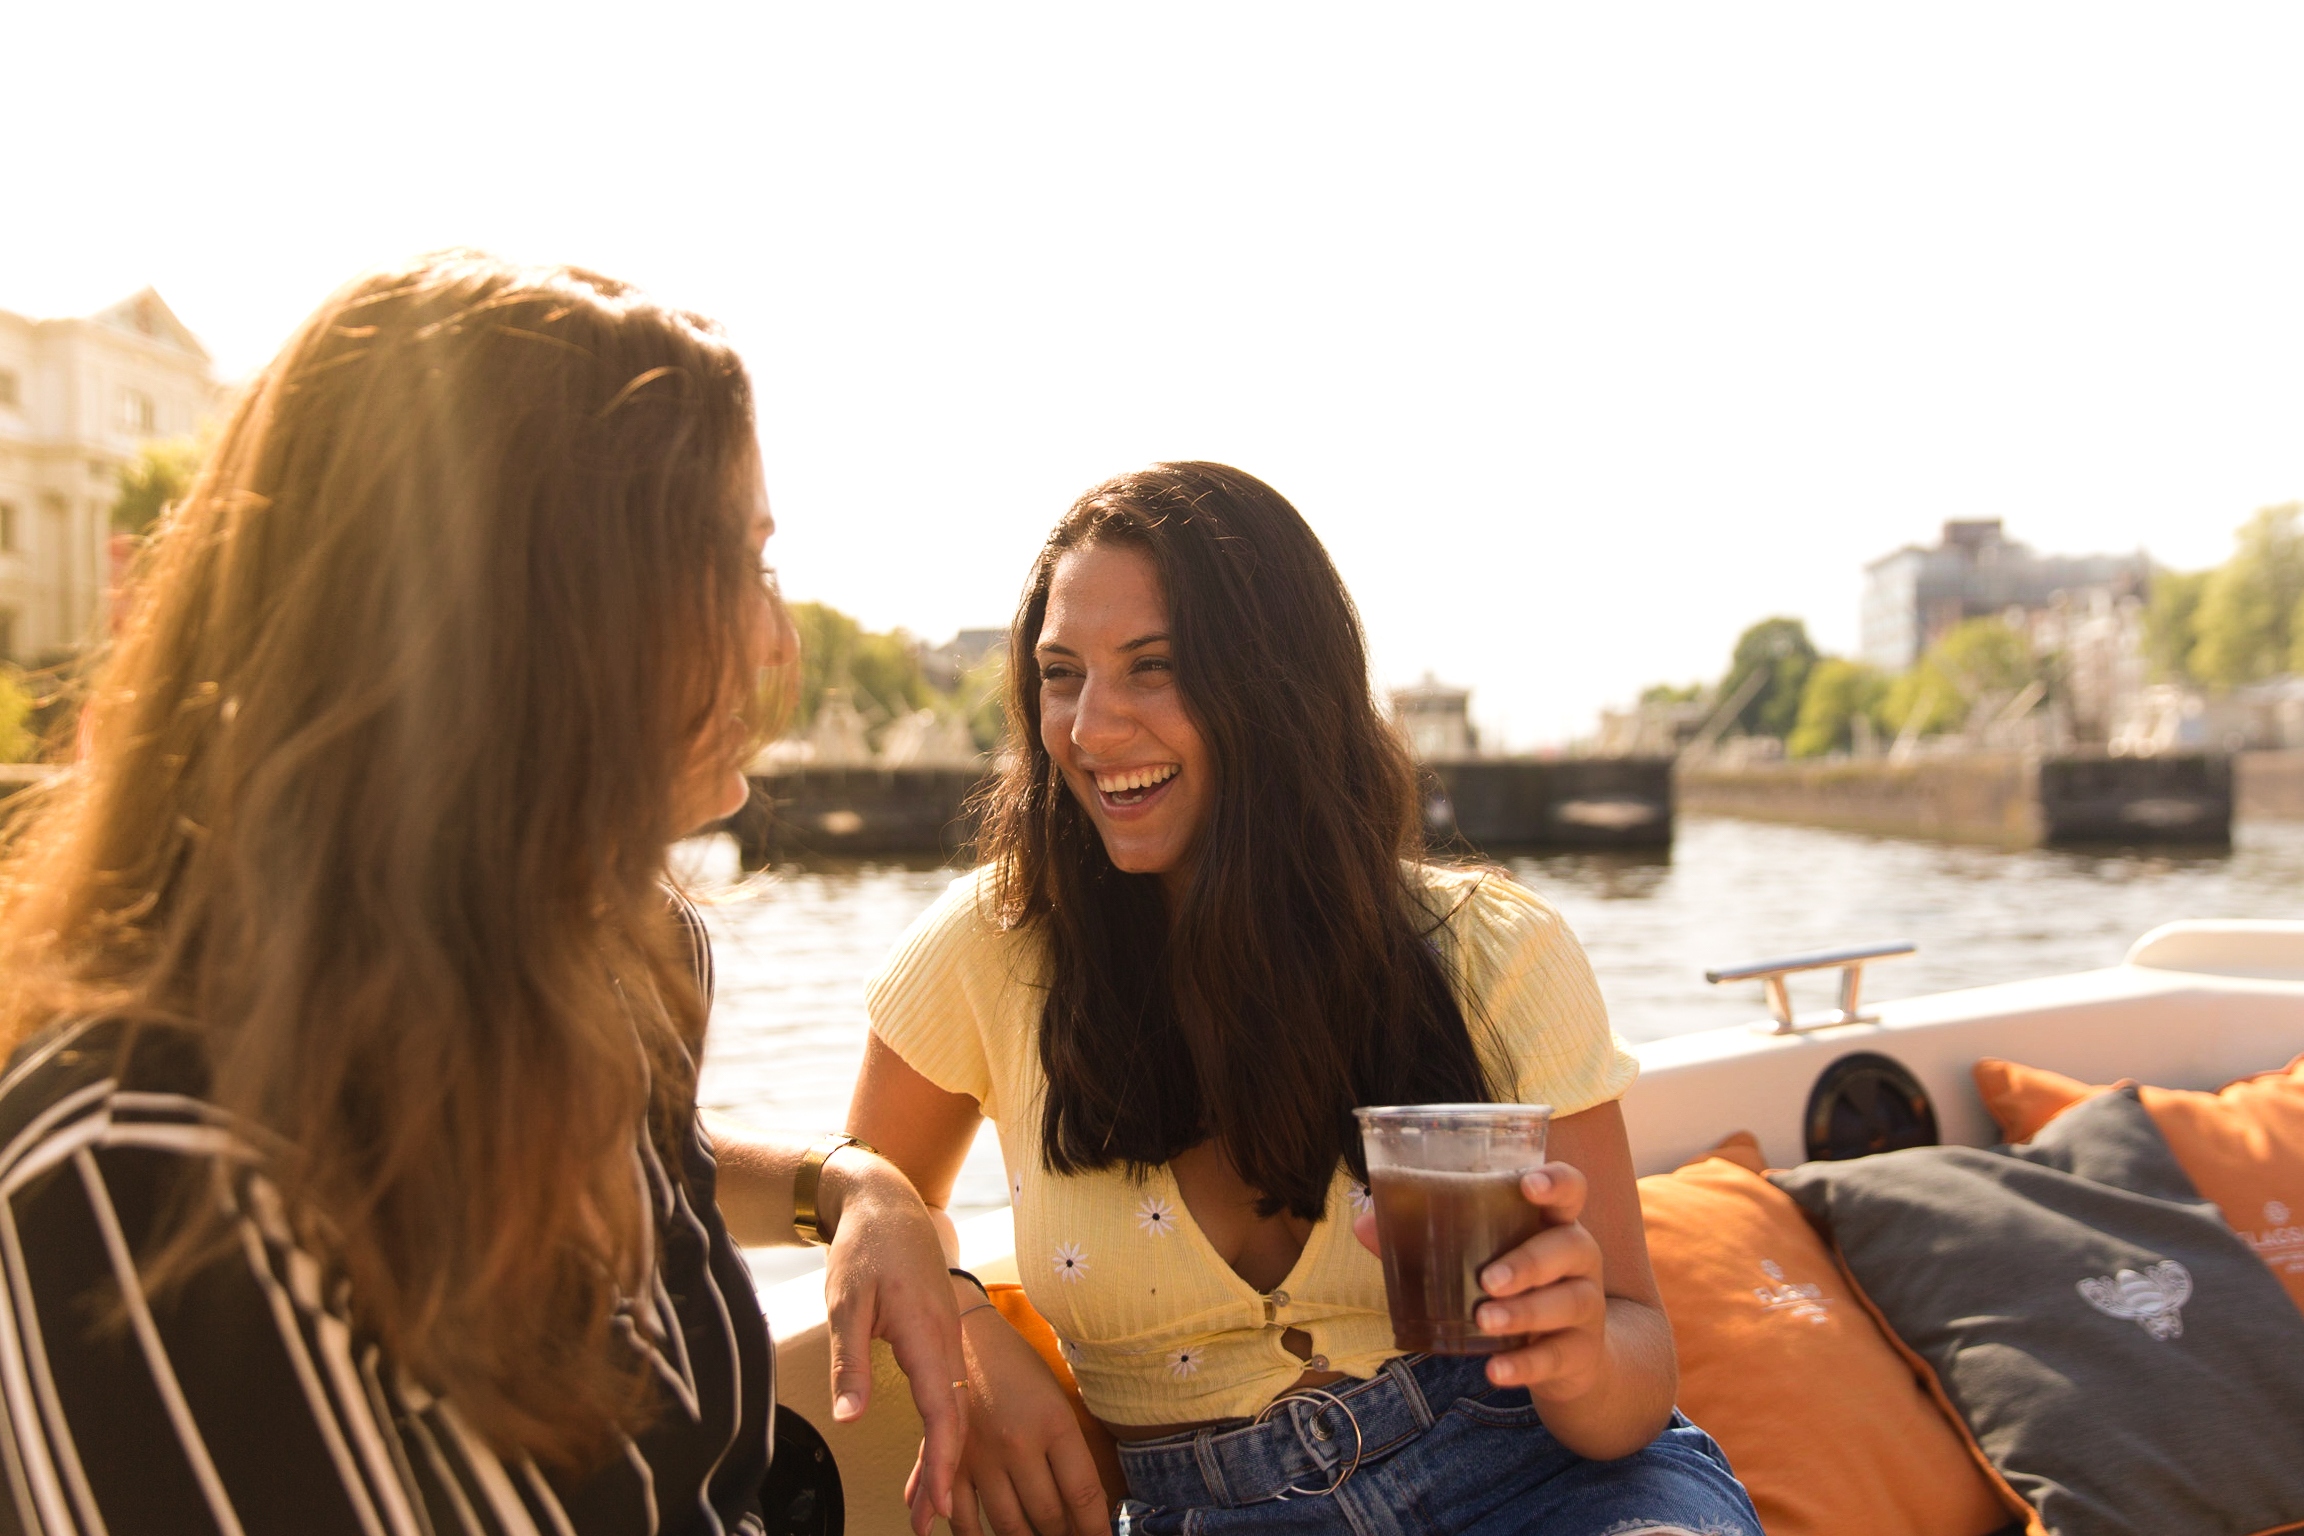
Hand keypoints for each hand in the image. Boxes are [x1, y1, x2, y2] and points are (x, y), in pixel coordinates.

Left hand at [821, 1156, 968, 1535]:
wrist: (888, 1203)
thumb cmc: (866, 1247)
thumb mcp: (845, 1303)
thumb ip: (849, 1363)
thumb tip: (849, 1418)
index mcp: (926, 1332)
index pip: (942, 1408)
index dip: (943, 1459)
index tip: (939, 1501)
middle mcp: (946, 1339)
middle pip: (954, 1417)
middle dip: (945, 1472)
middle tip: (929, 1518)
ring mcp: (947, 1338)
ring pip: (953, 1406)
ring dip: (945, 1455)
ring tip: (928, 1501)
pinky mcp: (939, 1337)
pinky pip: (948, 1390)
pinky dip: (942, 1428)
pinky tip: (933, 1452)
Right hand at [918, 1292, 1108, 1535]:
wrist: (968, 1335)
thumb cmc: (1021, 1368)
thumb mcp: (1058, 1400)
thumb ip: (1072, 1453)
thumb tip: (1087, 1507)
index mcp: (1054, 1422)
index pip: (1083, 1494)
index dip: (1095, 1528)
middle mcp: (1017, 1443)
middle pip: (1048, 1515)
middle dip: (1065, 1534)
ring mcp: (980, 1456)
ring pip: (1009, 1524)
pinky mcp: (948, 1461)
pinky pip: (961, 1518)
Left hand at [1352, 1161, 1608, 1401]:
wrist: (1570, 1358)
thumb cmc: (1516, 1288)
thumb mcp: (1482, 1259)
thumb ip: (1426, 1240)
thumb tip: (1364, 1223)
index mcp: (1551, 1223)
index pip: (1570, 1190)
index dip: (1556, 1182)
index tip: (1529, 1184)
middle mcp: (1579, 1258)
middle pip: (1570, 1247)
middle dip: (1528, 1262)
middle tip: (1486, 1279)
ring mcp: (1587, 1306)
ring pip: (1569, 1302)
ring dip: (1525, 1312)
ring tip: (1484, 1320)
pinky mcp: (1581, 1352)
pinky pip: (1558, 1356)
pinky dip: (1525, 1365)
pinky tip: (1495, 1371)